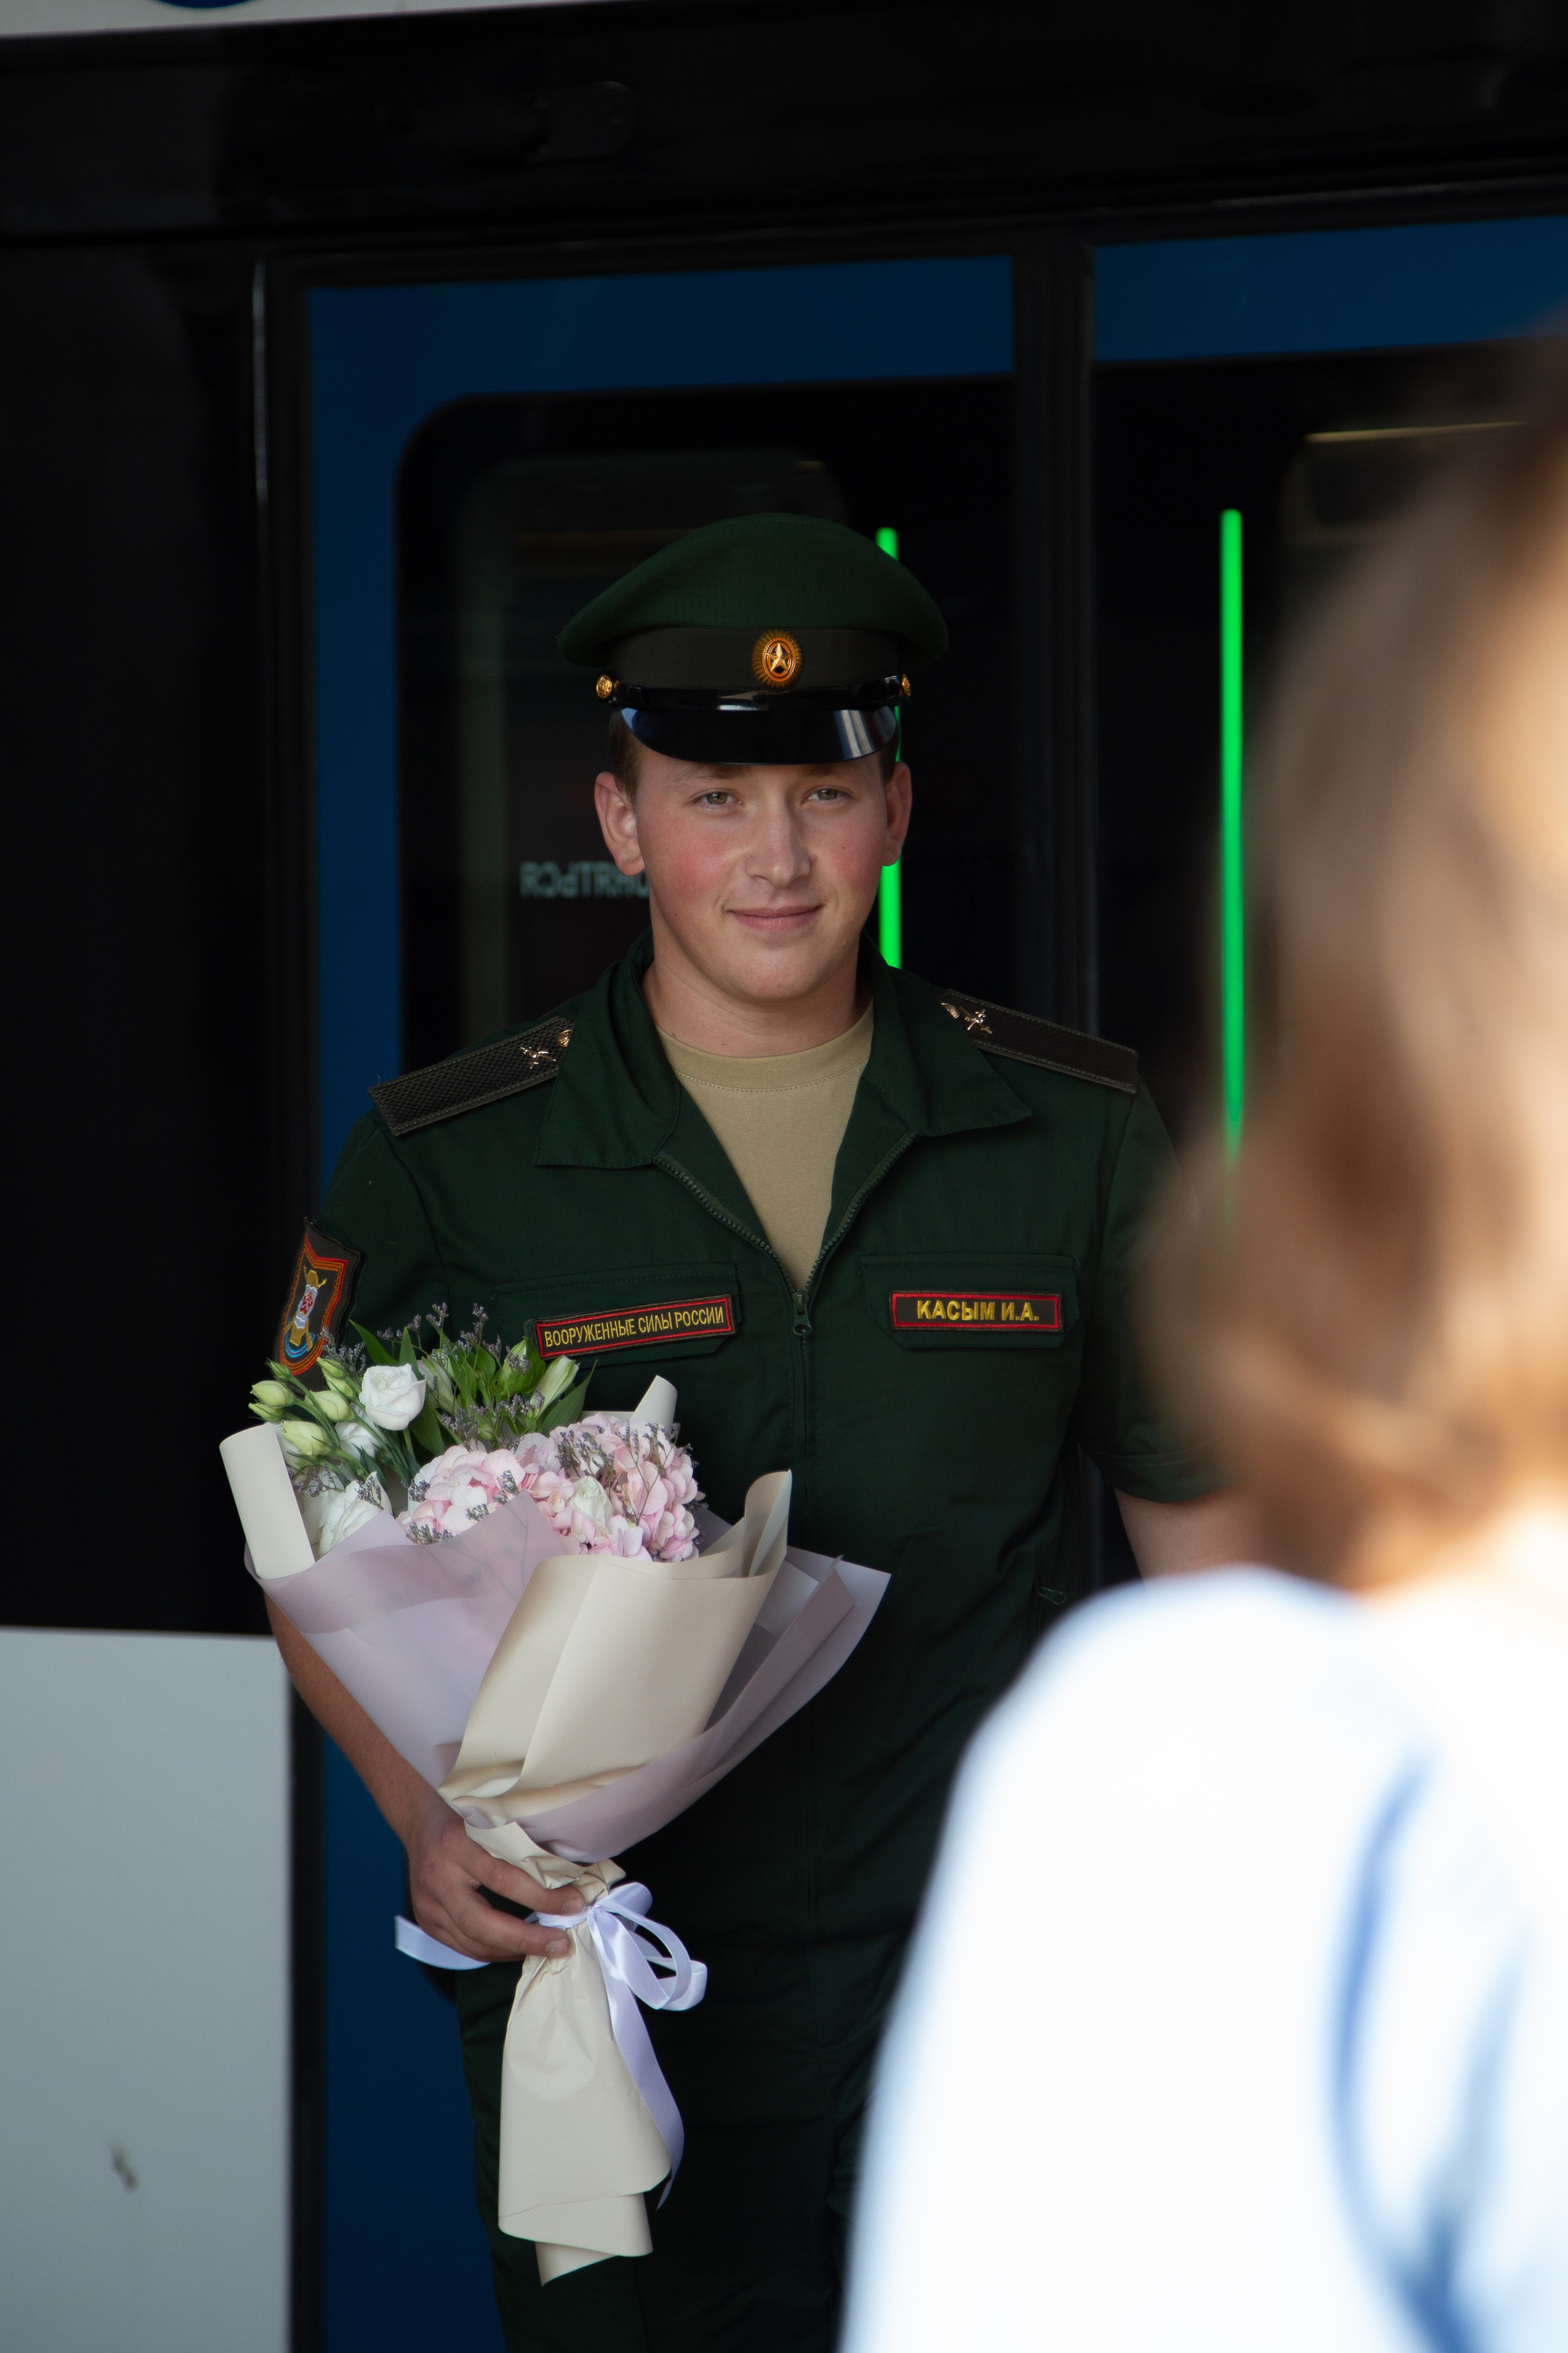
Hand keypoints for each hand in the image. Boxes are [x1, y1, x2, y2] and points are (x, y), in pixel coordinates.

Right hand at [404, 1786, 582, 1963]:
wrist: (421, 1820)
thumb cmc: (467, 1814)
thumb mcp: (492, 1815)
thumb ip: (519, 1842)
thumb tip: (571, 1871)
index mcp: (456, 1844)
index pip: (503, 1878)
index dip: (541, 1897)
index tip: (575, 1902)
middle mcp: (438, 1877)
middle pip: (482, 1922)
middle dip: (527, 1938)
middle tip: (561, 1943)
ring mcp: (427, 1903)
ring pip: (473, 1942)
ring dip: (514, 1950)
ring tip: (547, 1948)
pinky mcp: (427, 1921)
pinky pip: (464, 1947)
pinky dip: (495, 1951)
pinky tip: (519, 1948)